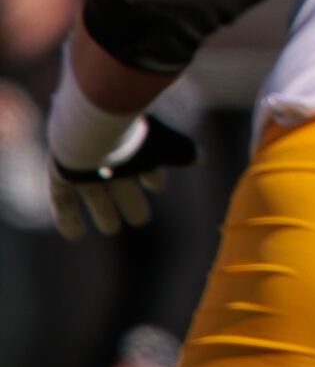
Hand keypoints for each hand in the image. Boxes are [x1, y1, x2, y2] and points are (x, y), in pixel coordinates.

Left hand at [49, 115, 197, 240]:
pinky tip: (75, 236)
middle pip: (121, 180)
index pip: (145, 161)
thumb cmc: (134, 137)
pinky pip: (63, 199)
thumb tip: (200, 158)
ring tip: (112, 230)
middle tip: (141, 220)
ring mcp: (84, 163)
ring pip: (95, 192)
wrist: (92, 129)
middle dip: (131, 199)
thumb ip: (183, 152)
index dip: (153, 176)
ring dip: (104, 211)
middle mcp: (108, 152)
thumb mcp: (167, 146)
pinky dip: (69, 218)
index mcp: (134, 142)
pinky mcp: (63, 173)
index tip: (157, 186)